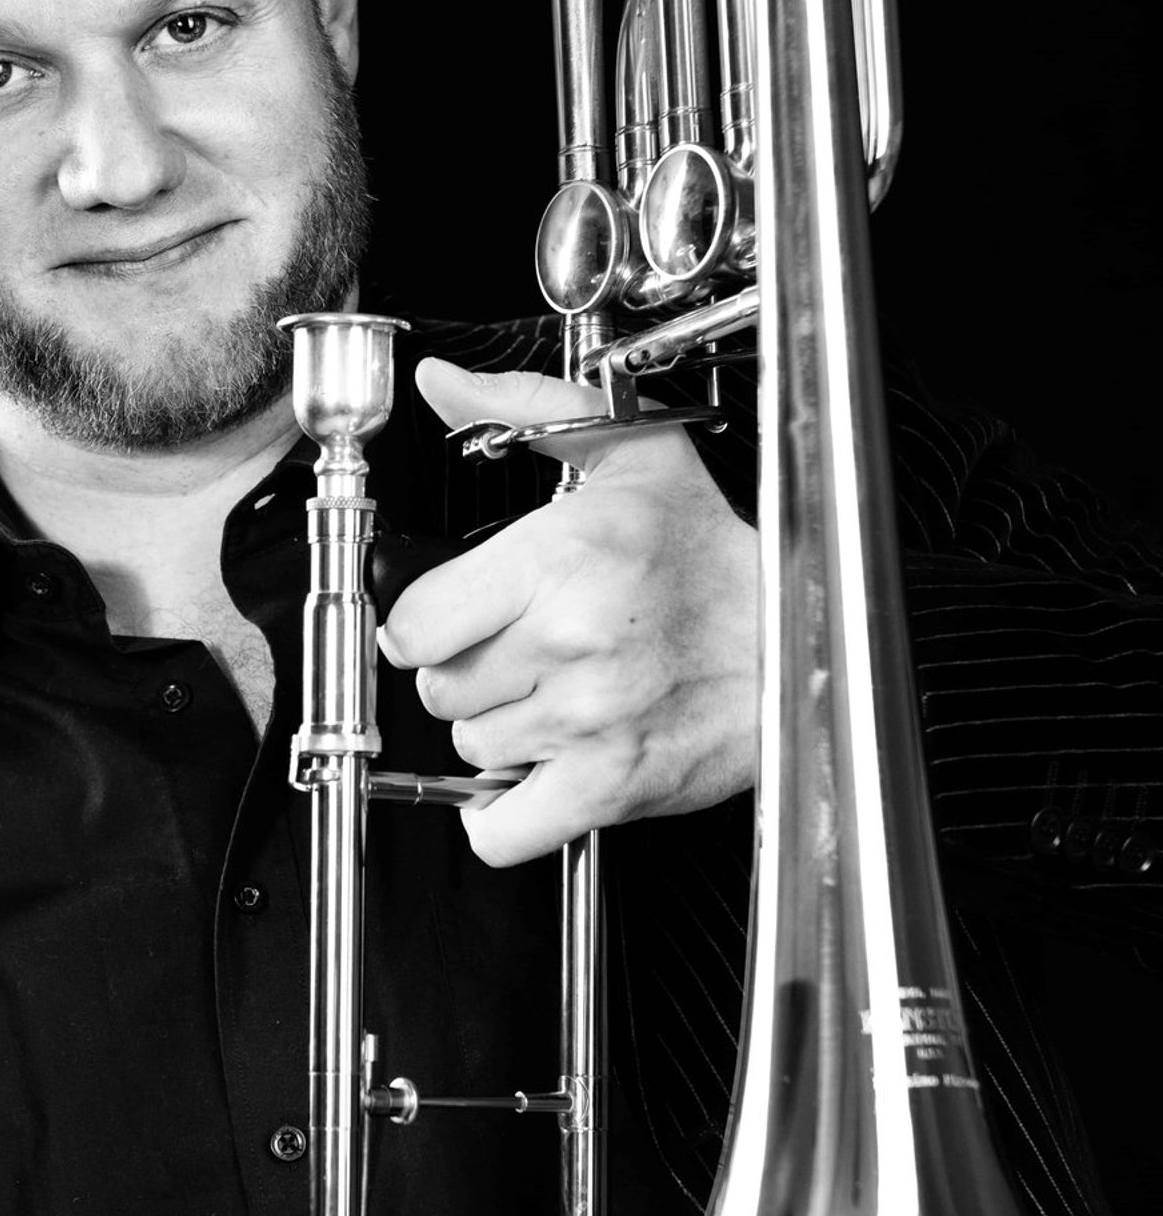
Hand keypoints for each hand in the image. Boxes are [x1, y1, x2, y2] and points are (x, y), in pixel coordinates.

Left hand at [374, 357, 759, 866]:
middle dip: (466, 670)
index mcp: (560, 557)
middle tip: (516, 651)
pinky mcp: (611, 786)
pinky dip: (499, 816)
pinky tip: (528, 774)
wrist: (802, 635)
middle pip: (438, 687)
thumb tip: (442, 385)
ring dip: (497, 730)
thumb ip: (521, 410)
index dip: (422, 621)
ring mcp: (588, 720)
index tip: (450, 616)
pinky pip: (502, 830)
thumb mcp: (627, 453)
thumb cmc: (711, 554)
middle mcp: (569, 640)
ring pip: (470, 748)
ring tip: (548, 696)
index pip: (413, 623)